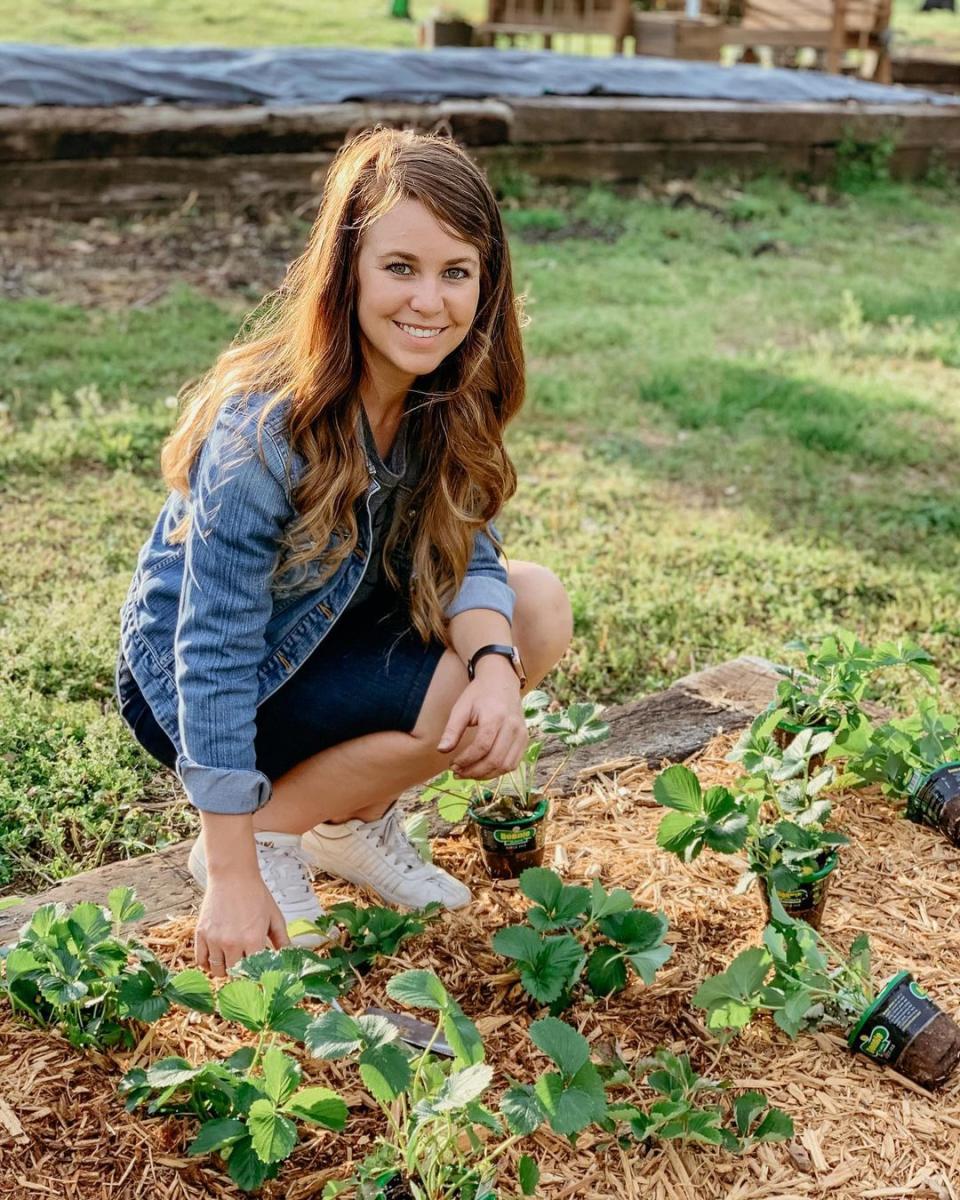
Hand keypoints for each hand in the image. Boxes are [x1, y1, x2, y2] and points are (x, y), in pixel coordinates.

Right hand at [194, 875, 289, 977]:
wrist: (233, 876)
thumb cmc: (256, 895)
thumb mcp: (274, 916)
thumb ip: (282, 940)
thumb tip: (289, 958)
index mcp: (252, 939)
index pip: (255, 972)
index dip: (258, 975)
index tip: (260, 975)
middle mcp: (232, 942)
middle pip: (235, 974)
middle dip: (242, 974)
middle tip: (246, 969)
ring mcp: (214, 939)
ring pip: (218, 971)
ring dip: (226, 970)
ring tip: (233, 962)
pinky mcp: (201, 934)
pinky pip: (201, 961)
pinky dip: (208, 965)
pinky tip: (217, 959)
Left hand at [437, 662, 526, 780]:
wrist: (501, 681)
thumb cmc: (479, 694)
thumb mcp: (461, 708)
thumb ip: (452, 730)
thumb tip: (442, 750)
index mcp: (495, 716)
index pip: (482, 746)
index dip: (466, 760)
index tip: (452, 764)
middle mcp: (512, 726)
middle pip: (495, 759)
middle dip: (474, 771)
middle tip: (457, 772)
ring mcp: (521, 733)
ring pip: (506, 766)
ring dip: (486, 775)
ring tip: (468, 773)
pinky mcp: (525, 739)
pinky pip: (513, 763)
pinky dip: (498, 771)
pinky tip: (483, 770)